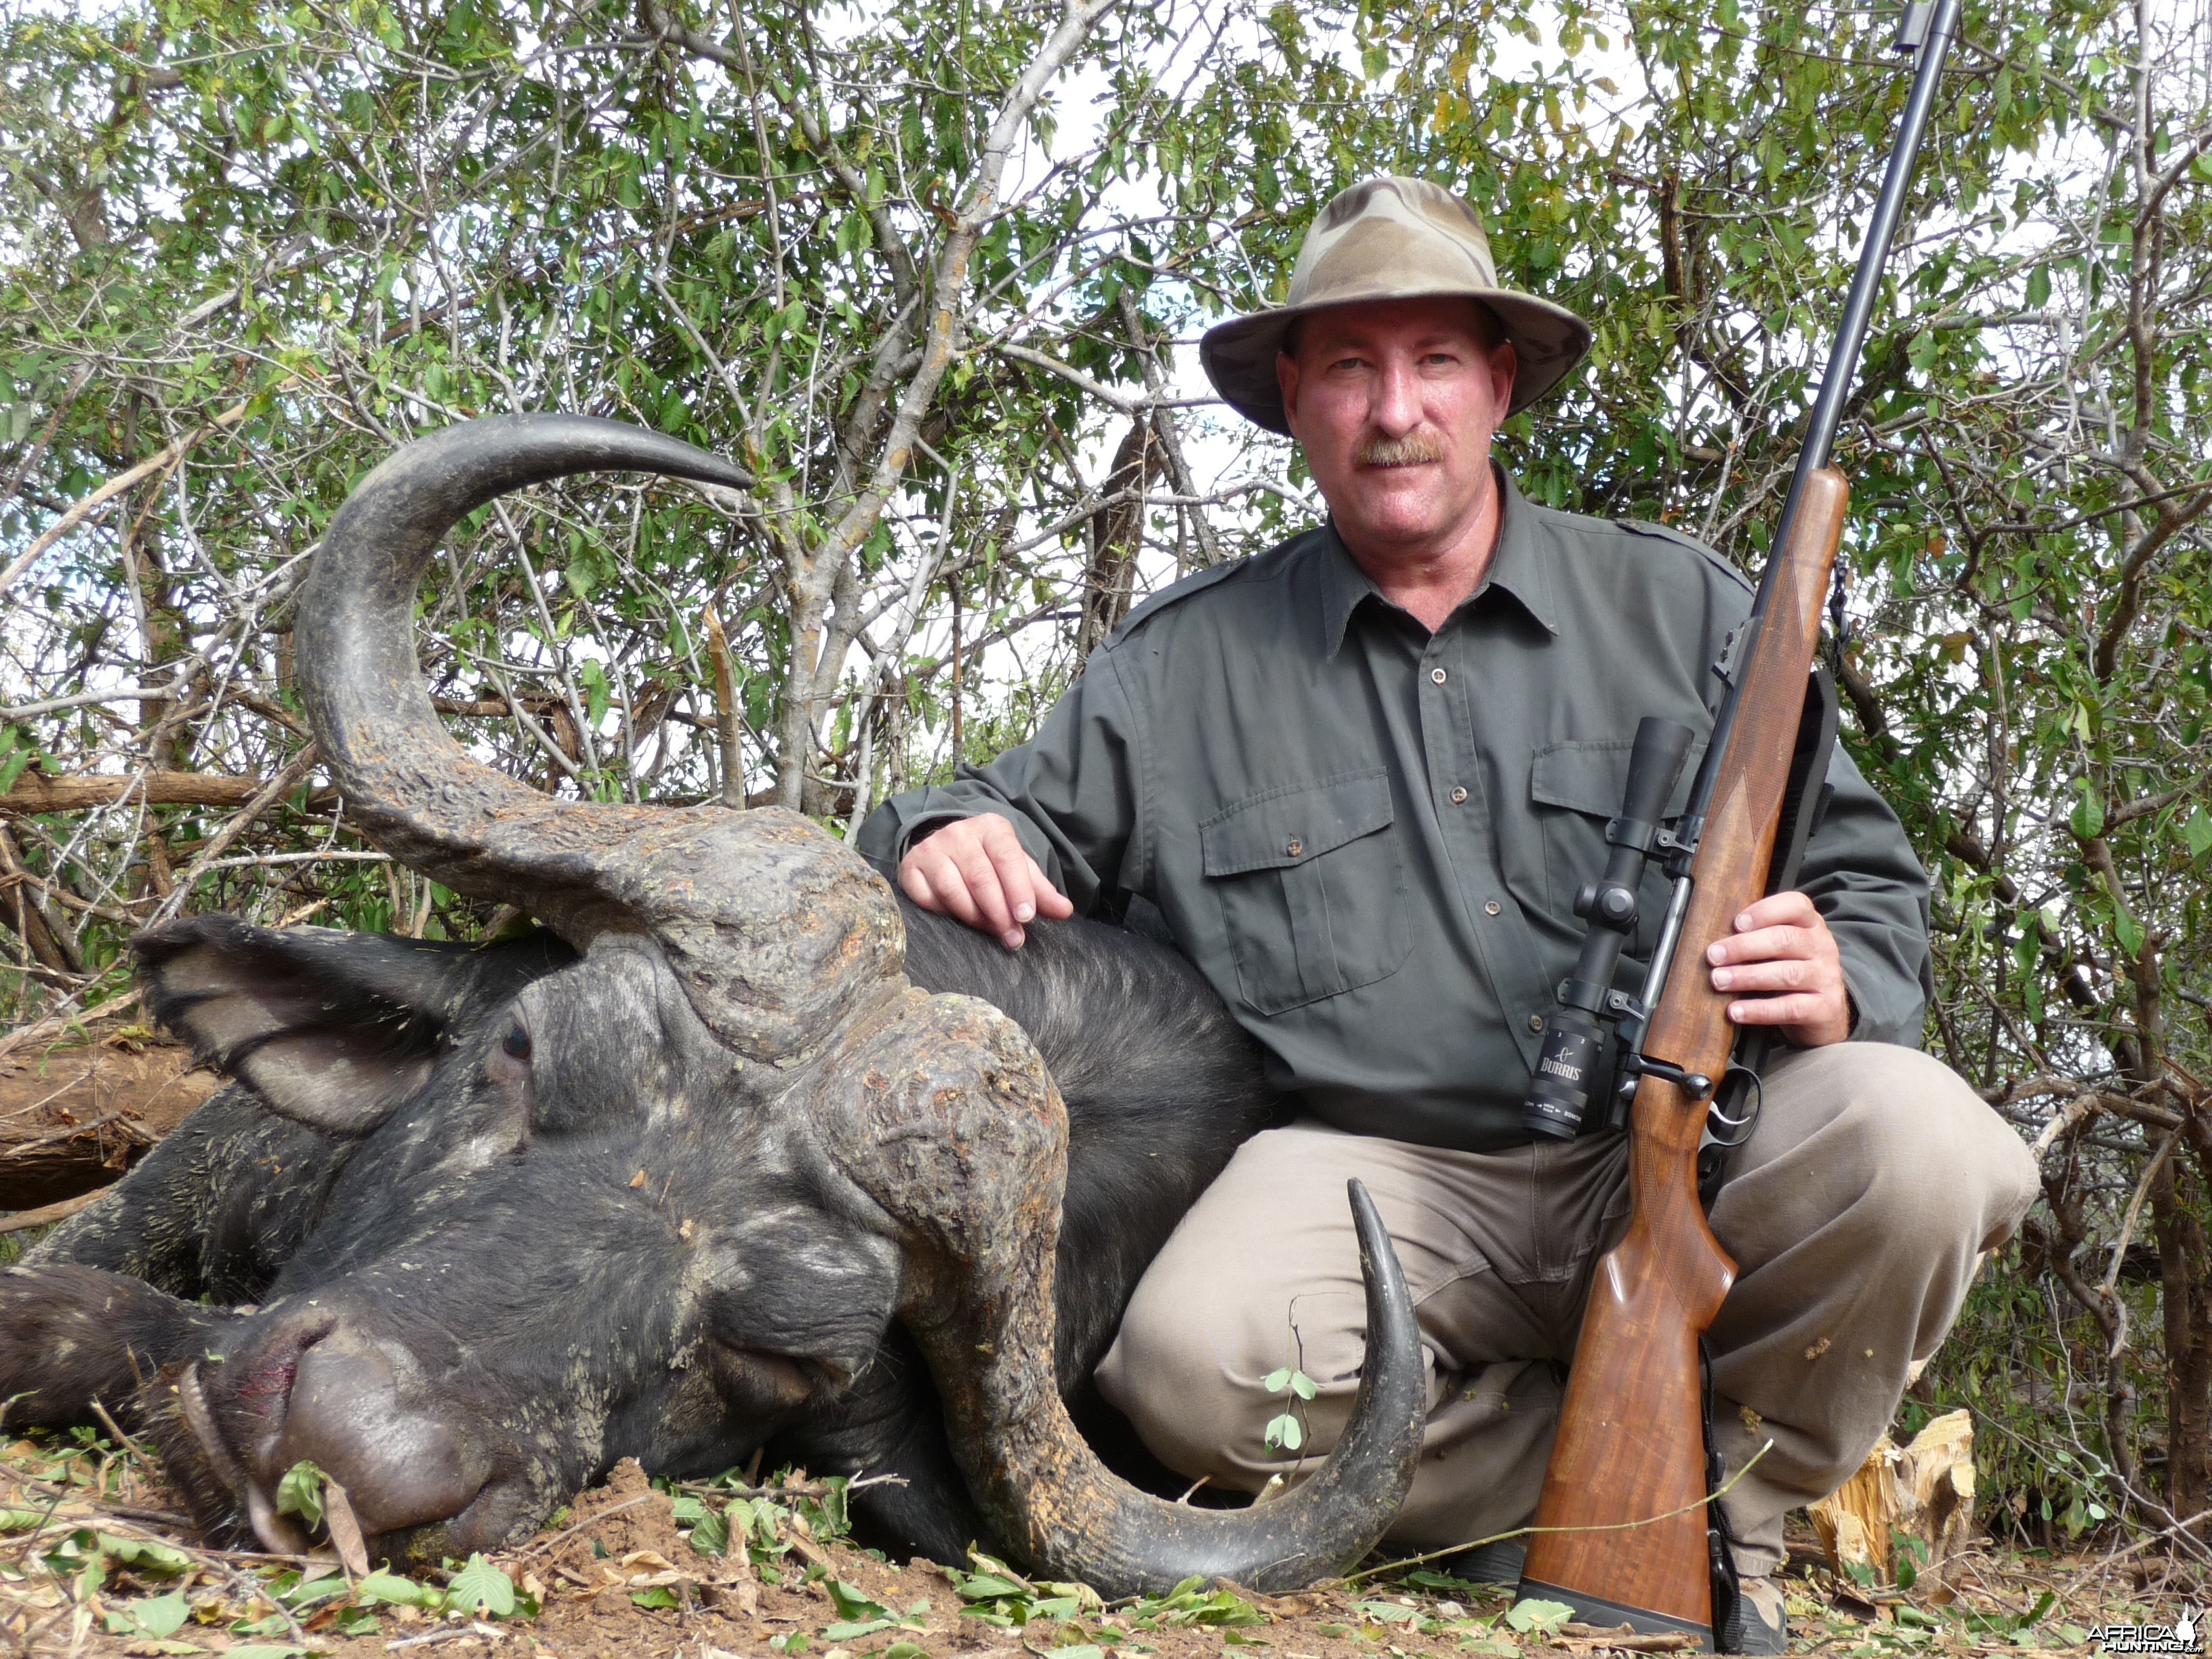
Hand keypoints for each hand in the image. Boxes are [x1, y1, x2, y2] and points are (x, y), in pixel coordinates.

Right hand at [899, 815, 1073, 949]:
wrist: (947, 846)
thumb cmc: (990, 860)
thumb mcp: (1017, 868)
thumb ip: (1039, 890)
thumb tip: (1065, 911)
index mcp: (991, 828)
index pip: (1006, 857)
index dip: (1018, 888)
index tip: (1027, 916)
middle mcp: (958, 833)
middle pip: (981, 877)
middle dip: (1000, 912)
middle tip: (1014, 938)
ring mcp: (931, 850)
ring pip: (953, 890)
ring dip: (975, 917)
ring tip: (992, 931)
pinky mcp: (910, 869)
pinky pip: (927, 898)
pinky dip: (945, 913)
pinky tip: (960, 920)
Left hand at [1705, 890, 1851, 1047]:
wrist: (1825, 1010)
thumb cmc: (1790, 969)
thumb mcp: (1781, 946)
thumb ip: (1757, 935)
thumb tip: (1715, 941)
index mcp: (1811, 924)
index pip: (1796, 905)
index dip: (1765, 911)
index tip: (1736, 924)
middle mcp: (1823, 947)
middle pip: (1784, 940)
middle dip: (1743, 947)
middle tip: (1713, 956)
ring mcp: (1826, 978)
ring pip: (1786, 974)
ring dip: (1747, 977)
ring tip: (1719, 980)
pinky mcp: (1826, 1008)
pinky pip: (1790, 1008)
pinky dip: (1759, 1010)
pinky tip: (1735, 1011)